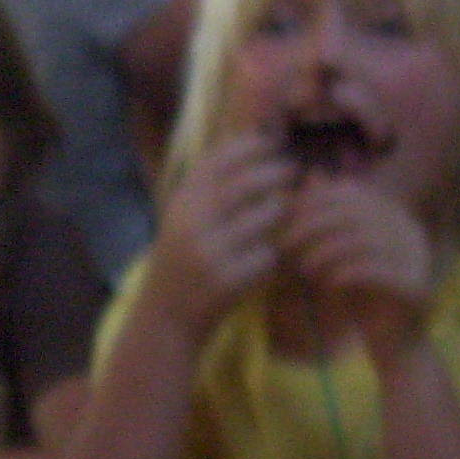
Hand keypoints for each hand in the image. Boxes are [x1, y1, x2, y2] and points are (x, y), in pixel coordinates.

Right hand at [145, 131, 295, 335]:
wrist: (166, 316)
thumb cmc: (185, 260)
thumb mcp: (185, 218)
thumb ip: (210, 187)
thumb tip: (248, 142)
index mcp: (182, 202)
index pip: (219, 160)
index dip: (250, 146)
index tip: (273, 143)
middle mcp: (191, 222)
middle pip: (246, 183)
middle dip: (276, 172)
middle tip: (293, 170)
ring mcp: (209, 251)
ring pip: (265, 216)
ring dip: (279, 214)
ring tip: (277, 217)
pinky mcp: (226, 279)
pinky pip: (268, 254)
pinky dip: (272, 256)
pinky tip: (263, 261)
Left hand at [279, 174, 434, 361]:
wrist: (395, 345)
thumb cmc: (362, 297)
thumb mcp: (339, 255)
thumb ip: (328, 221)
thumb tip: (310, 177)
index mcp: (393, 216)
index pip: (349, 195)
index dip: (313, 204)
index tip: (284, 222)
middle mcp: (410, 230)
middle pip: (355, 214)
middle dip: (315, 226)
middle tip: (286, 244)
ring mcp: (418, 257)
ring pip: (366, 240)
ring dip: (328, 251)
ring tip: (305, 266)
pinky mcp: (417, 285)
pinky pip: (380, 270)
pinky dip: (349, 272)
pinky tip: (328, 282)